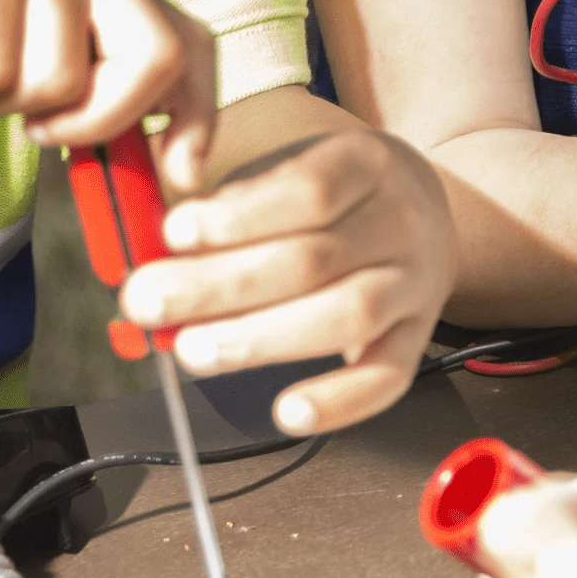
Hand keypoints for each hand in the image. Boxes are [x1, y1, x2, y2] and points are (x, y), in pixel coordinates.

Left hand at [117, 119, 456, 432]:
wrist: (426, 208)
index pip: (307, 189)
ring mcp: (414, 283)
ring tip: (191, 351)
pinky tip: (285, 412)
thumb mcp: (289, 166)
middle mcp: (399, 222)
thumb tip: (160, 241)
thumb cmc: (332, 191)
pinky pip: (387, 378)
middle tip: (150, 302)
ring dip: (261, 340)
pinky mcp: (418, 338)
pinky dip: (337, 402)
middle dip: (221, 286)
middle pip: (313, 259)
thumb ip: (232, 200)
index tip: (173, 233)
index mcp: (364, 164)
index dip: (238, 217)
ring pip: (347, 315)